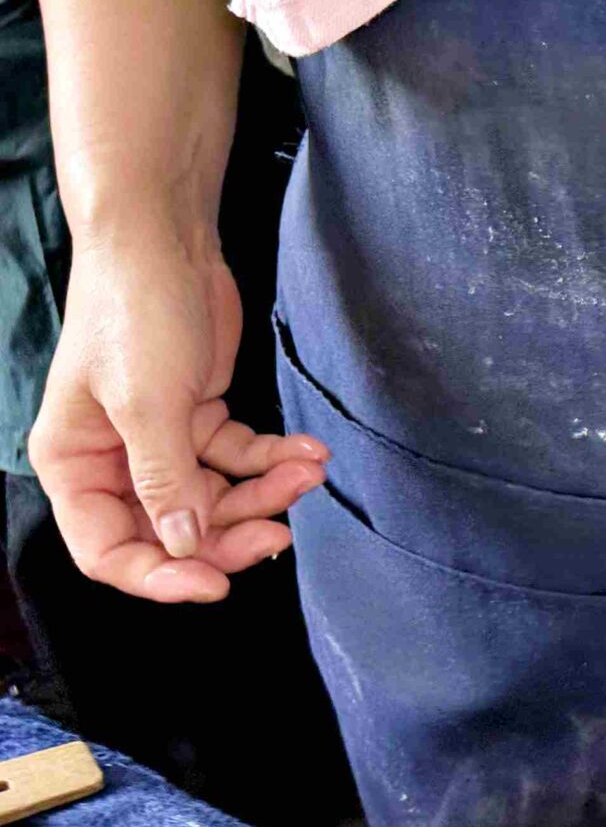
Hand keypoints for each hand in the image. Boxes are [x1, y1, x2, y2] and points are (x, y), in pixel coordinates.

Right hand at [30, 225, 327, 601]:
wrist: (164, 242)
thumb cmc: (135, 314)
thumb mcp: (148, 404)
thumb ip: (165, 481)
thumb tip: (183, 547)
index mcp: (74, 466)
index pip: (107, 550)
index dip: (159, 577)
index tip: (215, 584)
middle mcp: (112, 461)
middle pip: (171, 531)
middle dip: (228, 534)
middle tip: (281, 531)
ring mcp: (159, 441)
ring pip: (215, 498)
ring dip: (264, 493)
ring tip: (309, 473)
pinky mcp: (198, 415)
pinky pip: (238, 458)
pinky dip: (273, 460)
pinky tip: (308, 451)